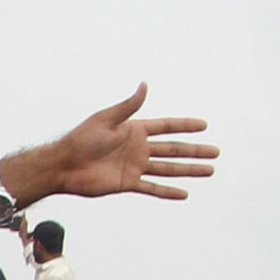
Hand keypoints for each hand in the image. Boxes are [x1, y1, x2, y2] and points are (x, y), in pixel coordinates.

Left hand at [18, 87, 218, 204]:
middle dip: (195, 151)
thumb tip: (145, 85)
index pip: (166, 127)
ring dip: (189, 170)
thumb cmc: (80, 139)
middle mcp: (138, 148)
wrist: (63, 165)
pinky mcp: (127, 183)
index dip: (185, 126)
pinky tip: (184, 194)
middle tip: (216, 152)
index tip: (204, 125)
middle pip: (173, 149)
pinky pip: (152, 188)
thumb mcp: (106, 119)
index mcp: (134, 130)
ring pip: (168, 168)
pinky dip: (167, 192)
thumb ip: (128, 106)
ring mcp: (134, 166)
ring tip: (210, 171)